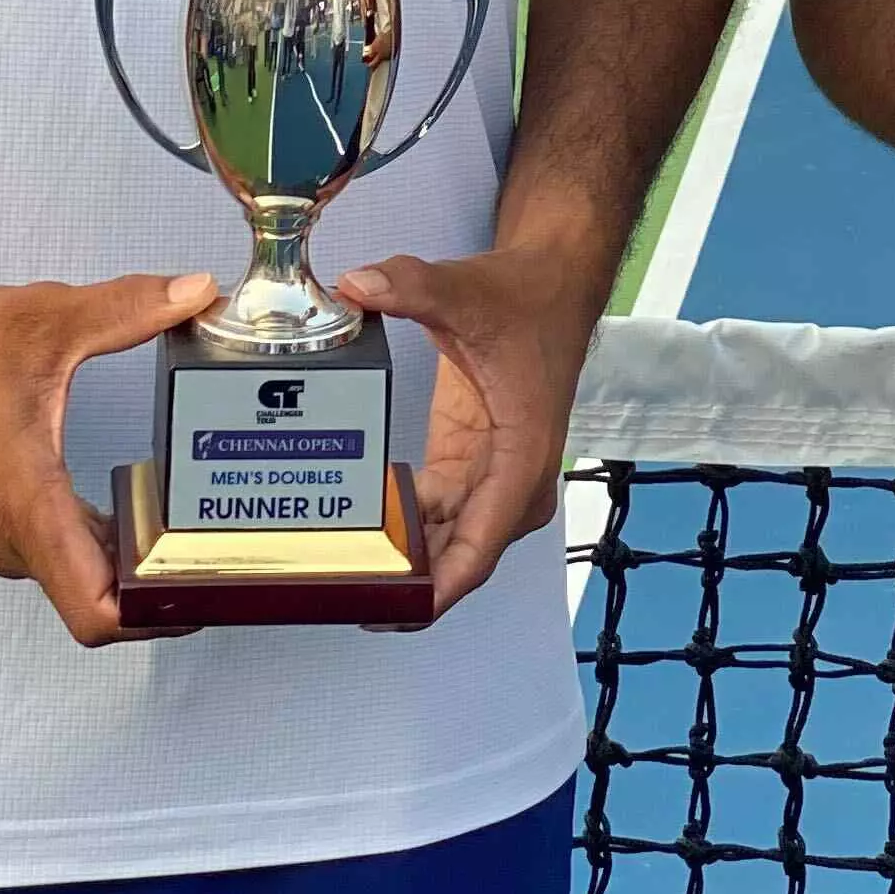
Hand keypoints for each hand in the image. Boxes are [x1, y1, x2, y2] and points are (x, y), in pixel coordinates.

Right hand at [0, 265, 217, 647]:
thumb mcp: (49, 318)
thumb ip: (129, 307)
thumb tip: (199, 290)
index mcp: (27, 504)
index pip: (94, 610)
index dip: (155, 617)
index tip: (208, 586)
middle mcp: (15, 536)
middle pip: (101, 602)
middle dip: (167, 590)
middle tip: (235, 554)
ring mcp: (5, 532)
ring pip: (84, 578)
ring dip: (139, 569)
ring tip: (208, 534)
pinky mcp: (3, 516)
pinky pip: (67, 551)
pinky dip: (111, 546)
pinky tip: (152, 510)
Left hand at [338, 233, 602, 614]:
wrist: (552, 282)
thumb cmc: (528, 298)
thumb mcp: (466, 290)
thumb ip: (411, 285)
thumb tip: (359, 284)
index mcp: (523, 455)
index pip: (482, 545)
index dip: (441, 588)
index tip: (398, 610)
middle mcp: (513, 479)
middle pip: (462, 556)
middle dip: (411, 585)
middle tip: (344, 596)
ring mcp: (492, 475)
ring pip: (448, 544)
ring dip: (406, 563)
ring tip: (341, 578)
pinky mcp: (471, 464)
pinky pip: (438, 517)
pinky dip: (406, 532)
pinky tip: (361, 538)